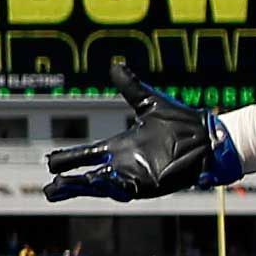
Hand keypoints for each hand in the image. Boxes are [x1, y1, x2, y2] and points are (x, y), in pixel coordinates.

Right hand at [43, 60, 237, 201]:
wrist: (206, 136)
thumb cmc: (182, 121)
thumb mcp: (150, 101)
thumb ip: (131, 87)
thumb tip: (115, 66)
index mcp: (120, 146)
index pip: (87, 154)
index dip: (69, 159)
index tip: (51, 163)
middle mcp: (123, 163)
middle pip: (88, 175)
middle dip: (68, 182)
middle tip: (49, 186)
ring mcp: (134, 175)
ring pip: (100, 186)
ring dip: (81, 188)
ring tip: (59, 190)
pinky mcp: (147, 184)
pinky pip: (122, 189)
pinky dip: (107, 188)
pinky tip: (93, 184)